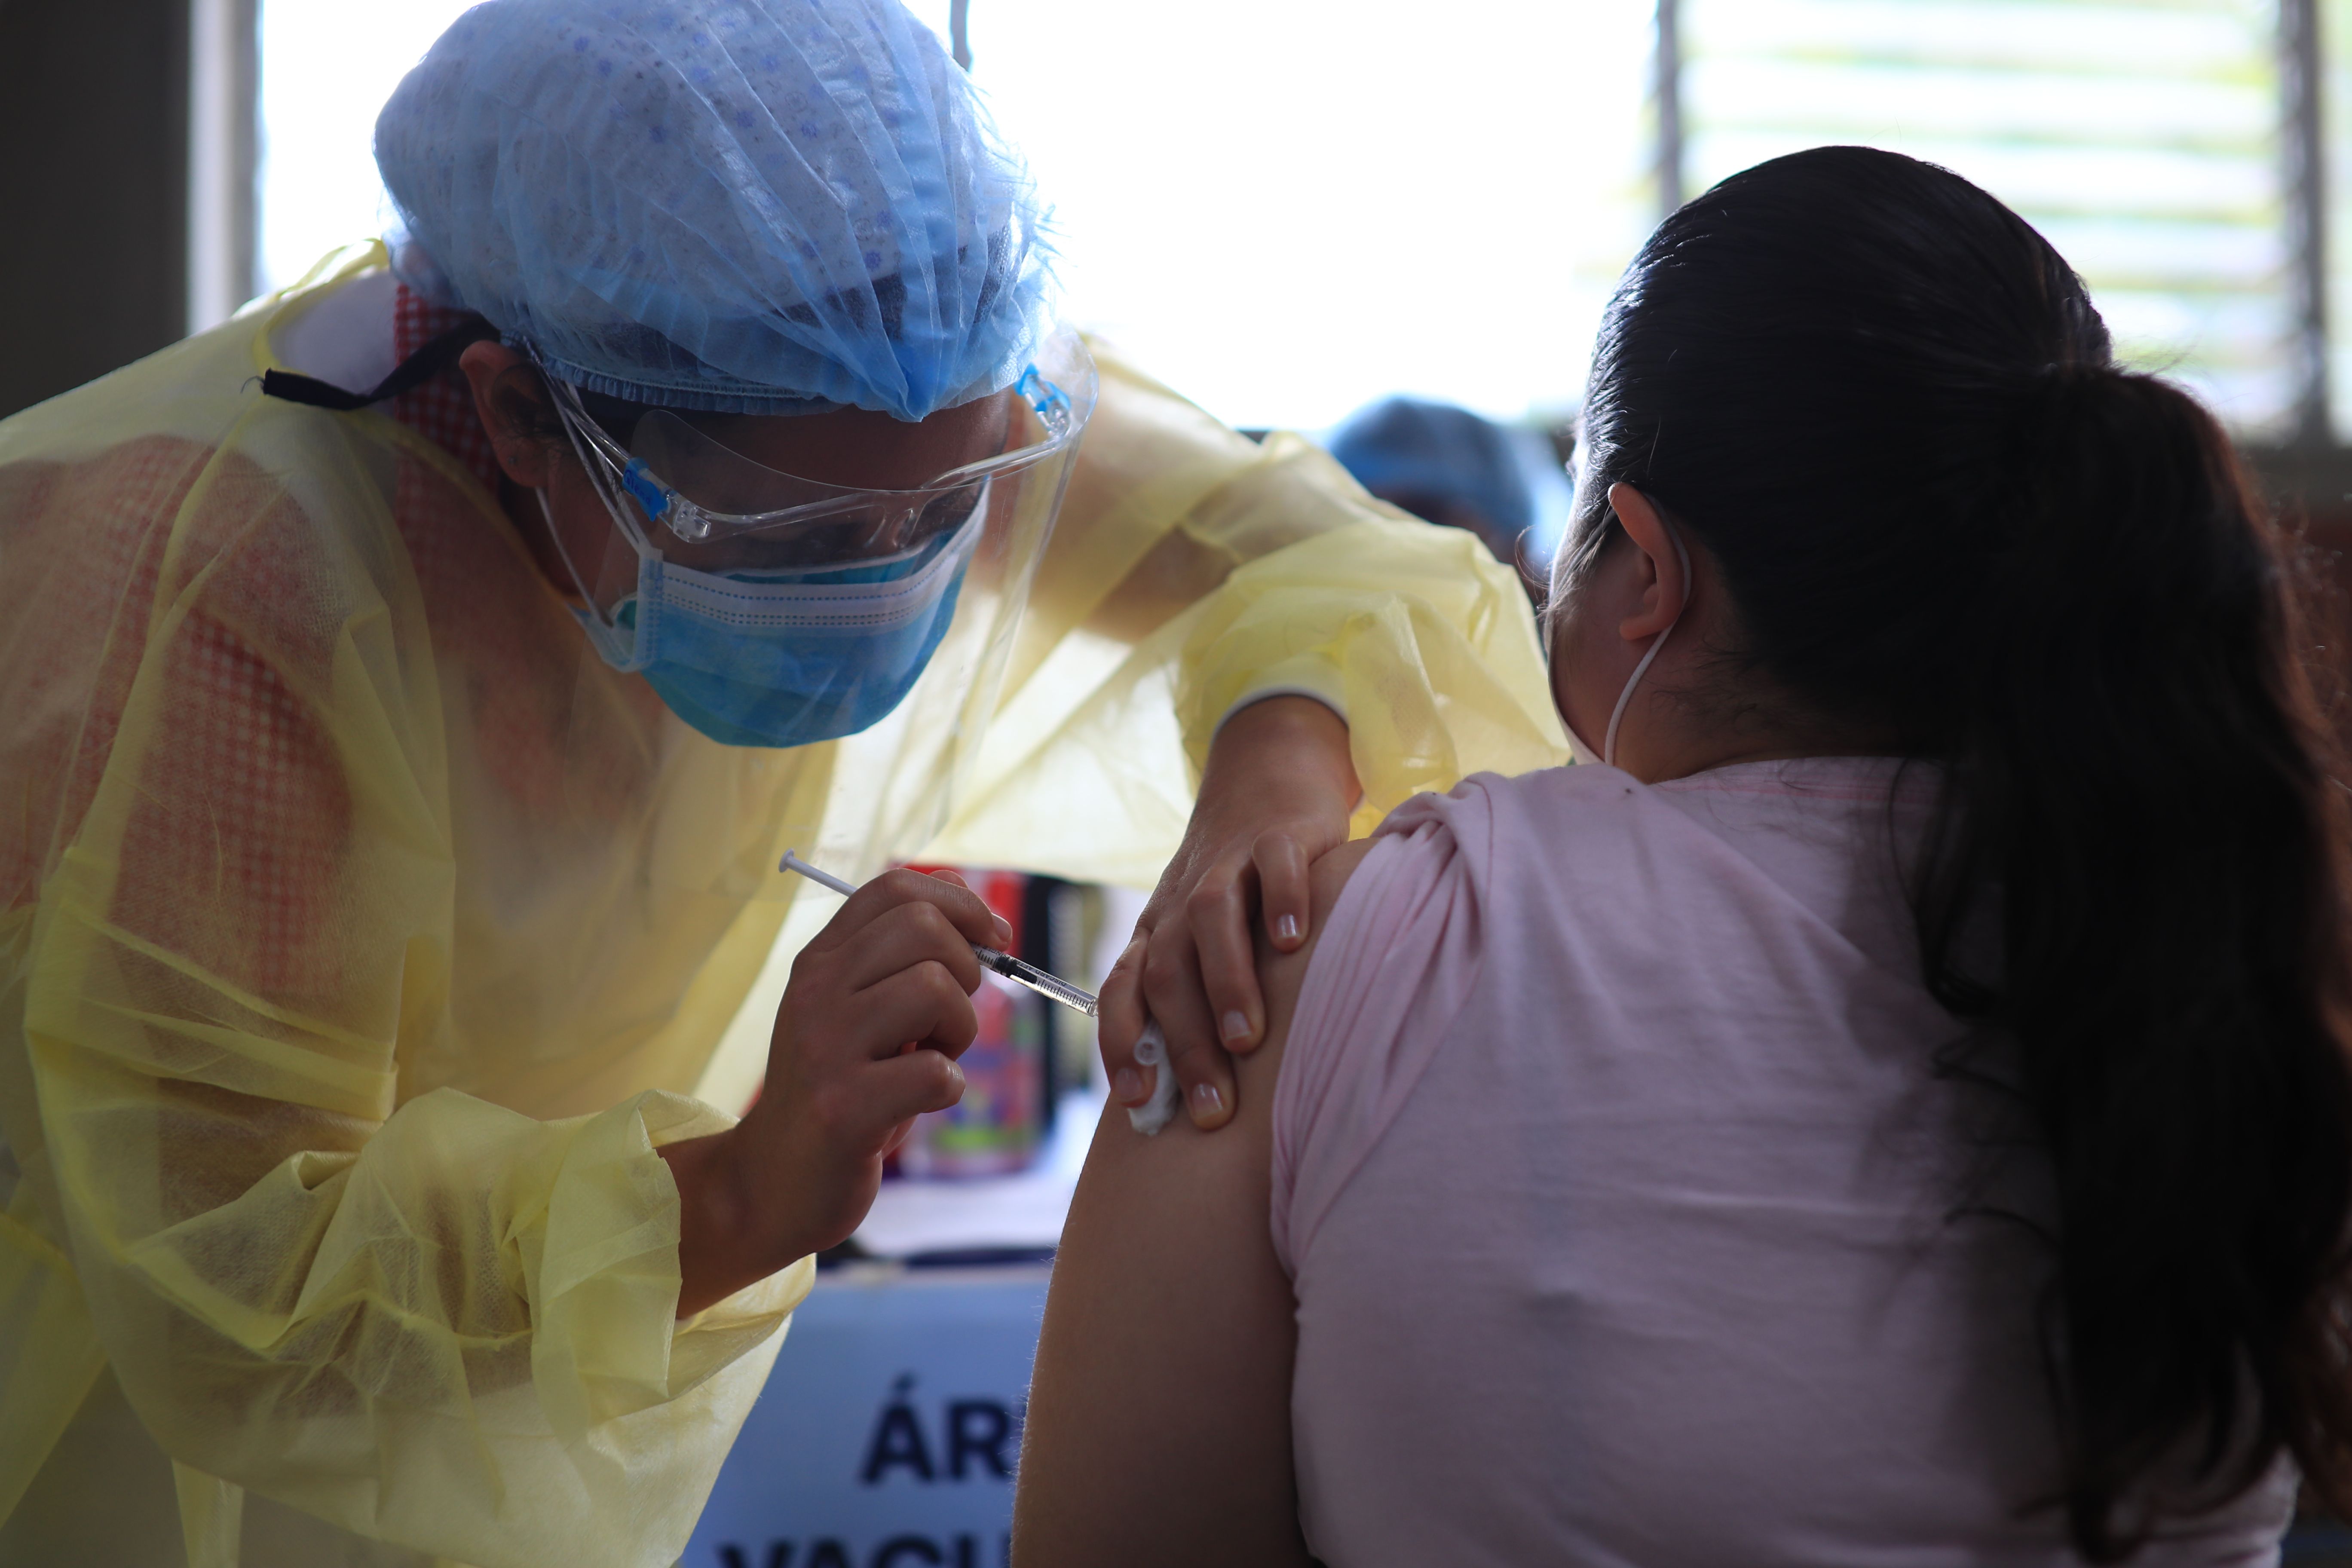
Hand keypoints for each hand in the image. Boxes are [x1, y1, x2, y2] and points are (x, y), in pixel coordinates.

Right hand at [660, 868, 1011, 1314]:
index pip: (895, 888)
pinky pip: (937, 1073)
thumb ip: (895, 961)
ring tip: (932, 1060)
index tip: (993, 939)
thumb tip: (967, 903)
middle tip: (949, 1020)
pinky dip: (949, 1088)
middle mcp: (816, 993)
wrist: (770, 1183)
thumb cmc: (835, 1091)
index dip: (960, 903)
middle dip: (966, 970)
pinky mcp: (843, 1107)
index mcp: (819, 962)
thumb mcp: (853, 1012)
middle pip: (923, 928)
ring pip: (934, 989)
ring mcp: (825, 1048)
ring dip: (960, 1031)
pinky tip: (920, 1103)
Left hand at [1097, 696, 1359, 1130]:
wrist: (1264, 775)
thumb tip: (1190, 1095)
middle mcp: (1183, 902)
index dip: (1123, 1045)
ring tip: (1246, 1040)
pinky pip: (1275, 864)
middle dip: (1186, 1044)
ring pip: (1209, 920)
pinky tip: (1295, 943)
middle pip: (1167, 971)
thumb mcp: (1201, 935)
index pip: (1123, 990)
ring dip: (1224, 982)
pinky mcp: (1280, 835)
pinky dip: (1282, 900)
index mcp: (1158, 931)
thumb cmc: (1239, 884)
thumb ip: (1195, 995)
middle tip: (1215, 1108)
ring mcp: (1231, 863)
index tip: (1141, 1103)